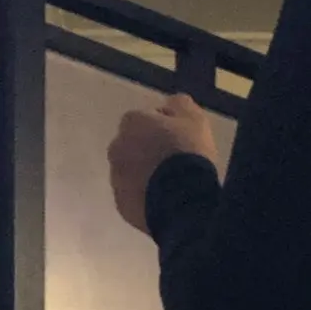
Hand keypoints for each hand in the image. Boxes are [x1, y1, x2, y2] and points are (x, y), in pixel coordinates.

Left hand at [108, 93, 218, 234]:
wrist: (183, 202)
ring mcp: (116, 178)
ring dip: (146, 175)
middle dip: (150, 151)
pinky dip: (144, 197)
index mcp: (132, 121)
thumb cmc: (188, 155)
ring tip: (170, 187)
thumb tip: (169, 104)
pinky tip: (164, 202)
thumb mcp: (195, 119)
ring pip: (132, 173)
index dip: (166, 129)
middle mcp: (116, 147)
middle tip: (174, 165)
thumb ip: (179, 104)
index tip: (181, 141)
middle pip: (135, 146)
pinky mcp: (121, 205)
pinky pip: (133, 197)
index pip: (147, 119)